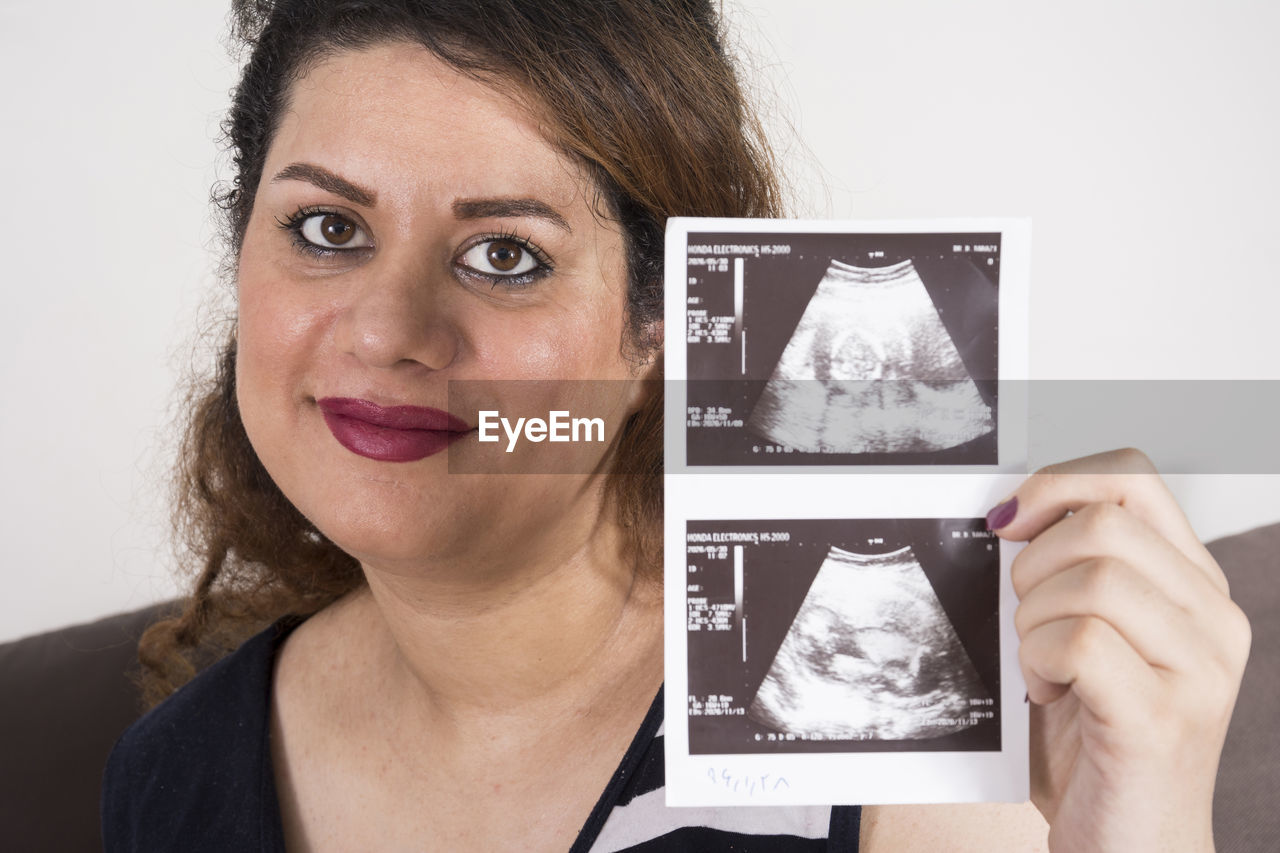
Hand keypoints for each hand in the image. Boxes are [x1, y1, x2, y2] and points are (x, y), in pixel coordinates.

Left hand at [989, 448, 1251, 852]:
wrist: (1130, 845)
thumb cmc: (1093, 737)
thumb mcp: (1088, 634)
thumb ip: (1071, 570)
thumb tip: (1006, 510)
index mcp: (1194, 585)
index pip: (1132, 475)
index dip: (1057, 483)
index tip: (1009, 523)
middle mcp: (1213, 619)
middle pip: (1101, 524)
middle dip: (1033, 567)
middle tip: (1028, 622)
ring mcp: (1199, 671)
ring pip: (1088, 581)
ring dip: (1032, 623)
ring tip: (1043, 670)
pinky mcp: (1161, 720)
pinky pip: (1077, 644)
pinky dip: (1038, 664)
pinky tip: (1049, 696)